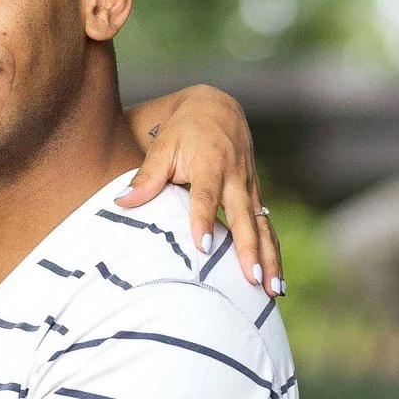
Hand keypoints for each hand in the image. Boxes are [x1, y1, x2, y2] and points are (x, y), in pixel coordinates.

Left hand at [122, 85, 282, 293]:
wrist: (218, 108)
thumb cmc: (184, 129)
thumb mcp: (163, 146)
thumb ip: (146, 177)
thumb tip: (121, 203)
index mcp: (211, 163)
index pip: (206, 196)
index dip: (204, 221)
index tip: (203, 247)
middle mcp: (235, 178)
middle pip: (243, 218)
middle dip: (248, 250)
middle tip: (252, 279)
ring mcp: (249, 189)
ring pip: (262, 227)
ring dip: (269, 258)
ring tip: (273, 290)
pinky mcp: (255, 197)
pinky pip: (267, 228)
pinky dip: (274, 253)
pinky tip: (277, 281)